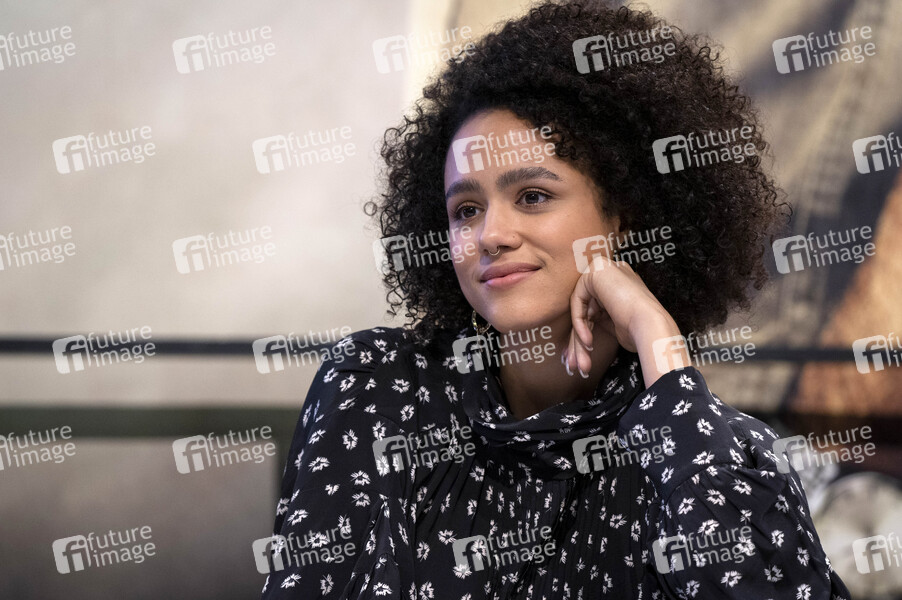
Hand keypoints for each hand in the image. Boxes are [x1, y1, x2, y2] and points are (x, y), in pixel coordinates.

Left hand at [563, 256, 687, 387]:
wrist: (652, 325)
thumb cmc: (640, 331)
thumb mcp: (614, 323)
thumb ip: (597, 318)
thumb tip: (576, 333)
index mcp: (620, 283)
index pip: (594, 309)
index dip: (585, 334)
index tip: (583, 357)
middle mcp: (612, 273)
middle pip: (586, 311)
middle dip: (579, 341)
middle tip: (577, 365)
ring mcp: (604, 270)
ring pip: (581, 310)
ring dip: (579, 340)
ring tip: (581, 364)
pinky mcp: (596, 272)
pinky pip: (578, 302)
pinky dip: (580, 324)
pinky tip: (588, 342)